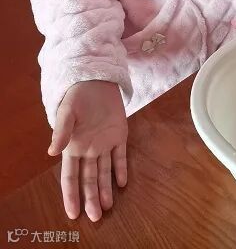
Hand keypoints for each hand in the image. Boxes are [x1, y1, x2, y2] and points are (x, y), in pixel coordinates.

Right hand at [48, 80, 127, 220]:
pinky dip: (121, 169)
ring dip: (106, 189)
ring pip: (104, 172)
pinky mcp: (119, 135)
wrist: (96, 80)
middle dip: (91, 198)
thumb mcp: (67, 112)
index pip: (70, 177)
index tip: (73, 213)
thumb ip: (61, 131)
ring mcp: (104, 144)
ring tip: (108, 207)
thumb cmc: (77, 96)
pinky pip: (120, 156)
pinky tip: (122, 183)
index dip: (71, 195)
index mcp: (73, 147)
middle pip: (89, 179)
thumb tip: (51, 151)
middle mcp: (88, 150)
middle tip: (95, 217)